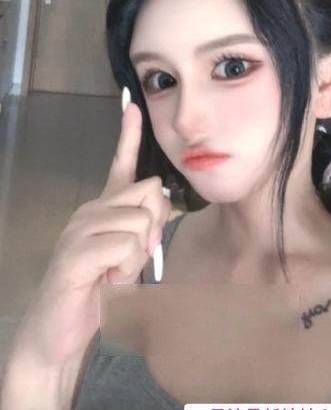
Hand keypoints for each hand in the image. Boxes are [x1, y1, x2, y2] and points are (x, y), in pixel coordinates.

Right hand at [7, 99, 170, 367]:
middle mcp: (90, 210)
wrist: (59, 332)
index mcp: (103, 208)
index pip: (120, 164)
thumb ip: (146, 227)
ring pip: (140, 222)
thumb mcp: (130, 255)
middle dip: (155, 226)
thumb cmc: (97, 291)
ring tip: (115, 273)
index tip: (132, 104)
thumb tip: (163, 202)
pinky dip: (125, 268)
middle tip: (134, 257)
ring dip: (138, 255)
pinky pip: (125, 245)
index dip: (128, 133)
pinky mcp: (77, 252)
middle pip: (148, 191)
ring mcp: (81, 229)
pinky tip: (106, 280)